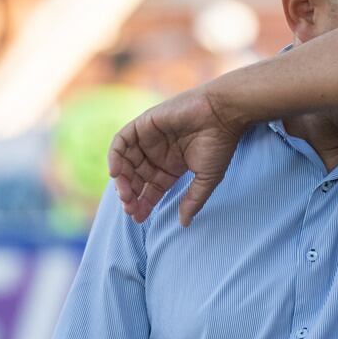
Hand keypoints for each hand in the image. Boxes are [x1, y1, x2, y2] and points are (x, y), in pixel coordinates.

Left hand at [108, 85, 242, 225]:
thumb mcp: (206, 178)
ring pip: (126, 162)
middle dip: (131, 195)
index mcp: (172, 166)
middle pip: (136, 178)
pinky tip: (116, 173)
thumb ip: (193, 200)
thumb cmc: (219, 144)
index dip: (144, 203)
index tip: (138, 218)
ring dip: (122, 180)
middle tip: (130, 208)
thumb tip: (184, 224)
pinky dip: (115, 156)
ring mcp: (149, 139)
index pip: (152, 188)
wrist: (222, 114)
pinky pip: (121, 141)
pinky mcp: (143, 124)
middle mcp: (158, 153)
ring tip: (125, 194)